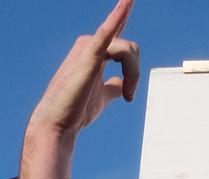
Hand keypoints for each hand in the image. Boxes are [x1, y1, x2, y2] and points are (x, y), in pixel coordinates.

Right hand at [18, 0, 139, 178]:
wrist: (59, 122)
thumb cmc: (76, 110)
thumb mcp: (102, 96)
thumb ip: (113, 86)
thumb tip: (122, 85)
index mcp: (95, 51)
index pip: (121, 41)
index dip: (130, 51)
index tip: (129, 74)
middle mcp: (91, 44)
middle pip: (131, 48)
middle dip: (134, 74)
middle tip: (129, 97)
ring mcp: (89, 48)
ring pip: (129, 49)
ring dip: (134, 75)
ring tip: (127, 96)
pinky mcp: (90, 56)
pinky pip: (107, 32)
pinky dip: (119, 15)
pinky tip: (128, 0)